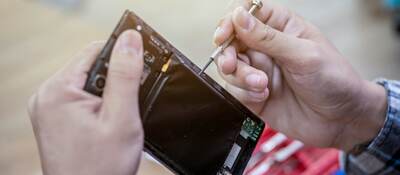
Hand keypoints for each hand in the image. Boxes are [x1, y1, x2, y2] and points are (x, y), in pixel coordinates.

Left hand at [28, 30, 143, 174]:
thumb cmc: (101, 168)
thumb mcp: (121, 118)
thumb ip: (125, 75)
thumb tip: (130, 40)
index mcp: (58, 91)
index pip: (95, 50)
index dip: (122, 56)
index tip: (139, 68)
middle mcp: (47, 96)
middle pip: (91, 66)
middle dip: (116, 80)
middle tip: (128, 105)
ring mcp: (48, 107)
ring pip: (88, 82)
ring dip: (109, 94)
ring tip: (116, 119)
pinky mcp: (54, 118)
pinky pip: (81, 97)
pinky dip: (99, 104)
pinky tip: (106, 122)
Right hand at [214, 1, 386, 150]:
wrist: (342, 120)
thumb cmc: (334, 80)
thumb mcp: (304, 55)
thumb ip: (268, 38)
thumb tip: (239, 16)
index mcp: (281, 27)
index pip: (246, 12)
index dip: (231, 20)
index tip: (224, 34)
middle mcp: (266, 47)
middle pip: (230, 41)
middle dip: (228, 53)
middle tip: (232, 65)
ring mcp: (259, 70)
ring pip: (229, 66)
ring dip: (240, 76)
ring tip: (262, 85)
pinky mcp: (254, 93)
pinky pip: (234, 89)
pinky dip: (244, 93)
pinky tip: (264, 96)